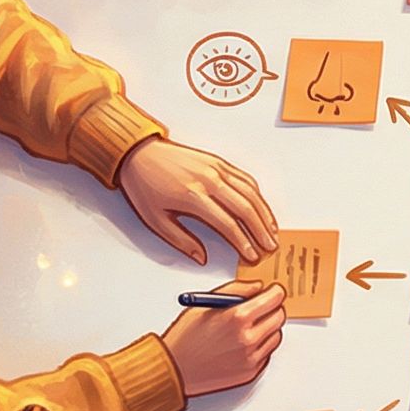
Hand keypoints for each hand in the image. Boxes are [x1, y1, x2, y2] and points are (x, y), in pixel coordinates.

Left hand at [120, 139, 276, 263]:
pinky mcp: (218, 162)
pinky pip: (245, 179)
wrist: (137, 153)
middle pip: (245, 209)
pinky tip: (262, 208)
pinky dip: (257, 195)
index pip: (227, 224)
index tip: (251, 255)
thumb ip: (182, 241)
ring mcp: (216, 169)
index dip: (243, 242)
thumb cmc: (144, 185)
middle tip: (270, 246)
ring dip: (264, 214)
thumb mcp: (156, 220)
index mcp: (192, 197)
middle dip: (261, 231)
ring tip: (272, 231)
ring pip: (250, 193)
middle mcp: (208, 181)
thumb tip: (202, 257)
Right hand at [161, 281, 284, 397]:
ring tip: (246, 327)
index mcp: (237, 318)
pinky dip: (260, 346)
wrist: (175, 368)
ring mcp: (251, 357)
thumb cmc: (185, 337)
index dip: (274, 292)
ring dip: (267, 328)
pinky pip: (267, 353)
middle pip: (279, 316)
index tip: (272, 291)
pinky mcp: (251, 371)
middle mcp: (247, 338)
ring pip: (276, 335)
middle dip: (272, 309)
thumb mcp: (205, 304)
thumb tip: (258, 286)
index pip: (274, 299)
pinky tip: (242, 343)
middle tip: (260, 308)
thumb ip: (236, 290)